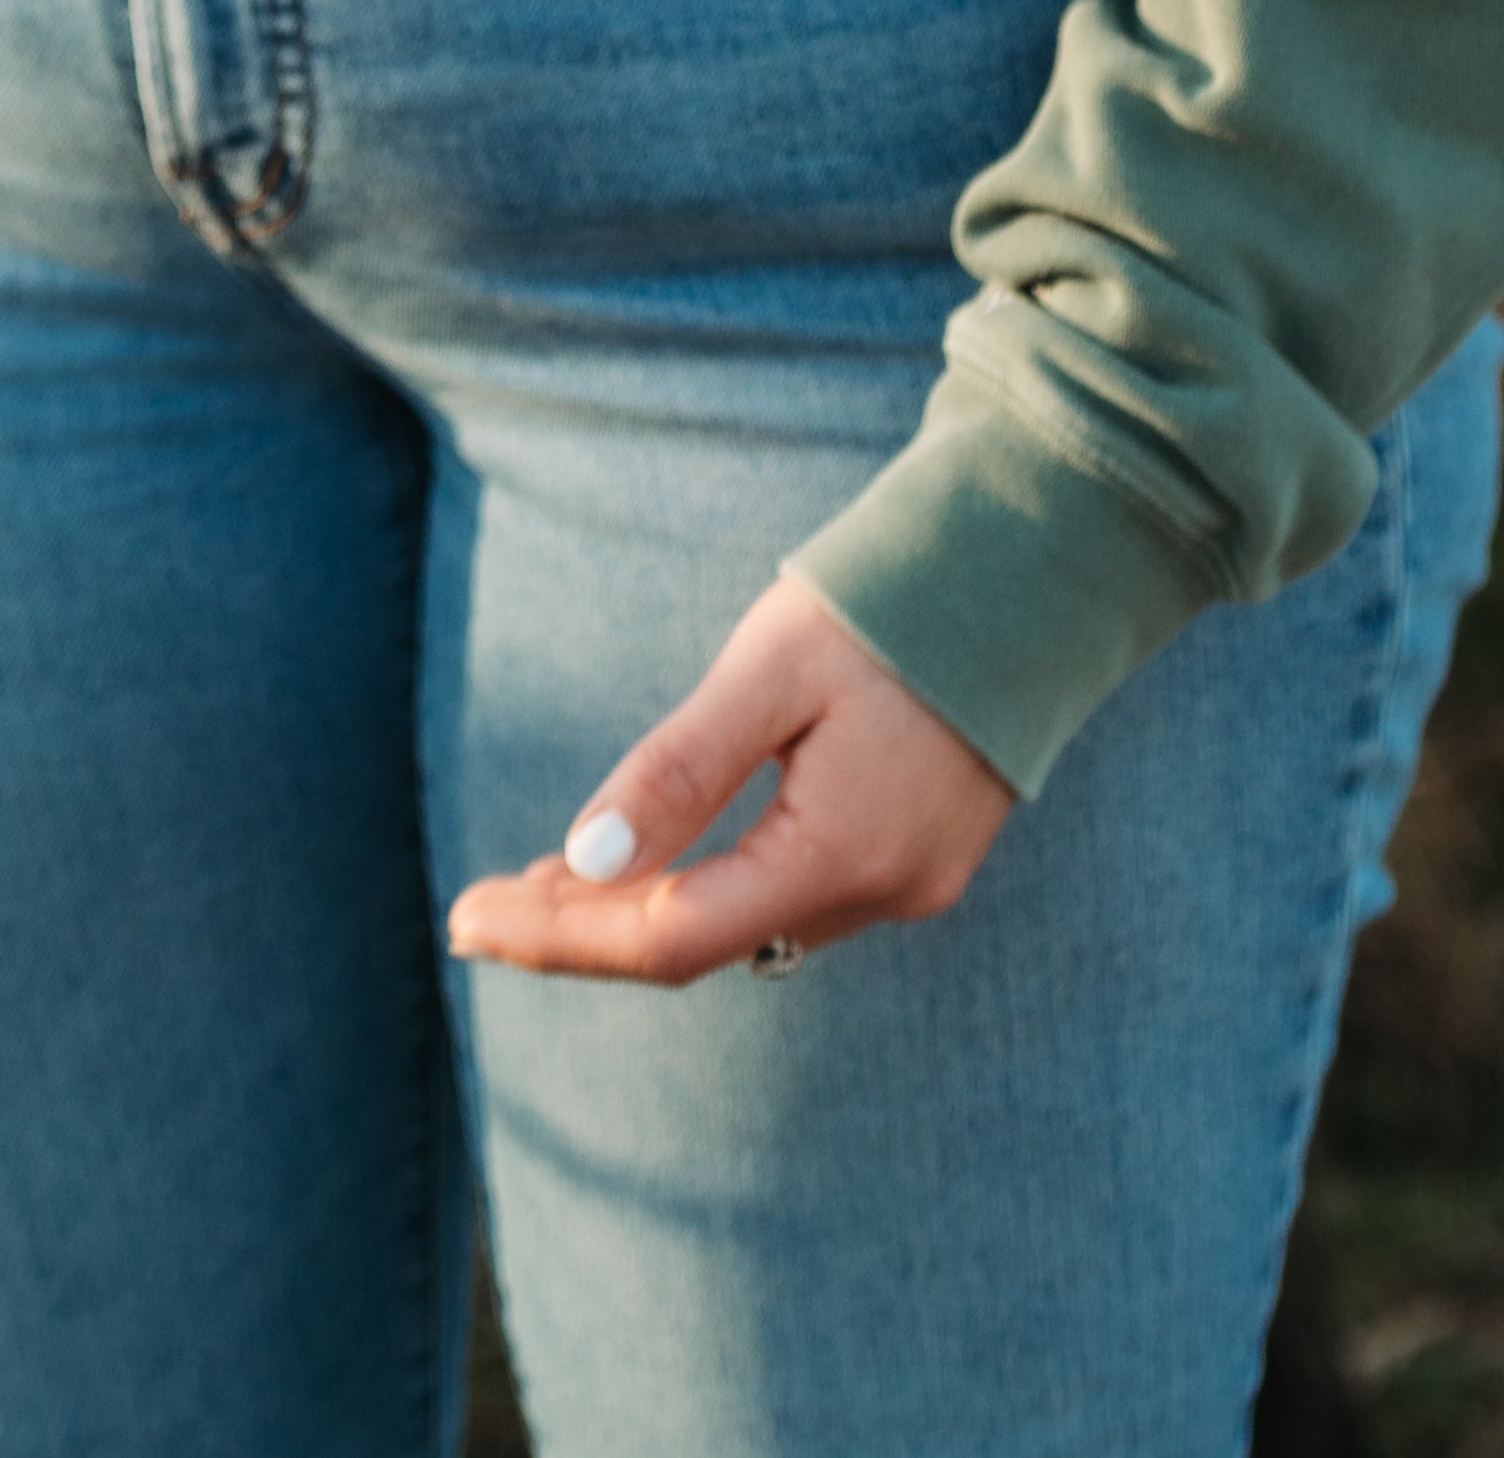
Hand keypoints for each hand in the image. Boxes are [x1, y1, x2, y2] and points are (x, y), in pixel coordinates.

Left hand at [445, 575, 1014, 986]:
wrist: (1039, 560)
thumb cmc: (896, 596)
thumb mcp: (771, 668)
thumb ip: (679, 769)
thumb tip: (585, 867)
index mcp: (845, 853)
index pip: (669, 938)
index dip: (560, 938)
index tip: (464, 921)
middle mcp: (884, 891)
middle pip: (704, 943)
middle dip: (588, 930)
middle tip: (484, 905)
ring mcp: (914, 881)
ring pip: (748, 924)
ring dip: (648, 909)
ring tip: (549, 880)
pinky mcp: (924, 853)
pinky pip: (794, 894)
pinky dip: (716, 883)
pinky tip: (662, 858)